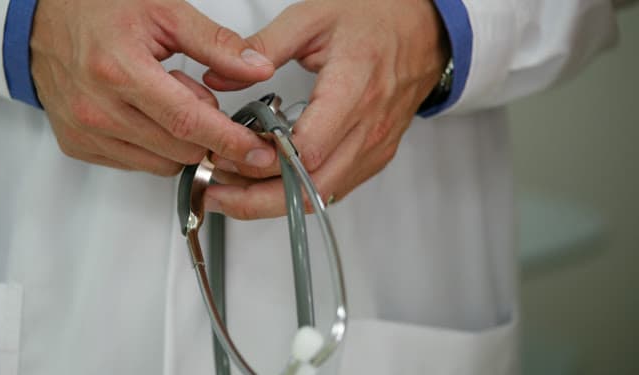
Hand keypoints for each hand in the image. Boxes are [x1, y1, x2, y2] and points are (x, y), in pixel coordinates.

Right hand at [30, 0, 277, 173]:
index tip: (258, 152)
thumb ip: (216, 44)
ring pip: (162, 163)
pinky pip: (137, 163)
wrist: (43, 21)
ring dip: (181, 141)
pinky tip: (147, 114)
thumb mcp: (164, 12)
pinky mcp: (78, 146)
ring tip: (166, 98)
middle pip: (180, 148)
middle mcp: (97, 108)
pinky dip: (156, 146)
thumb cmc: (98, 9)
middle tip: (205, 101)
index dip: (230, 140)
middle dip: (209, 135)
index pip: (188, 121)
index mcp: (119, 71)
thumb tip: (257, 69)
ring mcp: (84, 132)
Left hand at [203, 0, 449, 217]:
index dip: (264, 161)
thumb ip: (262, 46)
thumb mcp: (312, 19)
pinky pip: (332, 190)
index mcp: (353, 90)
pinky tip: (267, 184)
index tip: (228, 154)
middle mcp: (368, 128)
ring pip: (319, 197)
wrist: (424, 30)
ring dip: (272, 201)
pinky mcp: (374, 157)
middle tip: (215, 193)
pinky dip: (296, 194)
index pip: (308, 149)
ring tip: (231, 191)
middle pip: (310, 188)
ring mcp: (374, 148)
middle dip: (256, 200)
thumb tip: (219, 75)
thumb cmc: (376, 19)